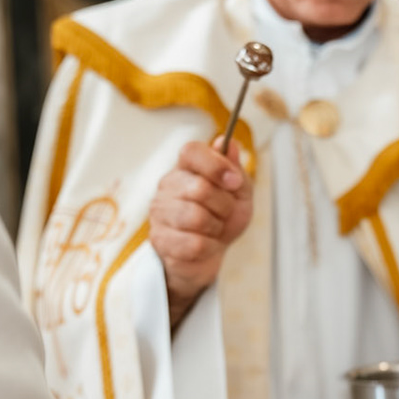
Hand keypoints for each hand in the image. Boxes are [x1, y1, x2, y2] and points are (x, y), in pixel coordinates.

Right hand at [148, 139, 253, 327]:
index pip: (191, 151)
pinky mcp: (159, 239)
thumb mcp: (239, 193)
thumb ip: (235, 169)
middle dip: (224, 205)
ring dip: (216, 227)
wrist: (210, 255)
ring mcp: (159, 212)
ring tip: (214, 229)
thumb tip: (229, 143)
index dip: (216, 165)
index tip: (234, 182)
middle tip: (224, 213)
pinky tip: (205, 245)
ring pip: (196, 217)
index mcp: (186, 167)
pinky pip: (193, 243)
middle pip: (200, 188)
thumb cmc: (223, 218)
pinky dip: (209, 247)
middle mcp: (167, 185)